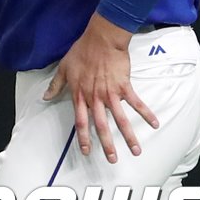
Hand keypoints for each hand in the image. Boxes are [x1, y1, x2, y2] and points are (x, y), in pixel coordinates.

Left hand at [43, 14, 158, 162]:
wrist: (101, 39)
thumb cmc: (82, 52)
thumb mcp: (64, 68)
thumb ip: (56, 85)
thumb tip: (45, 97)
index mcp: (80, 95)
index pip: (81, 121)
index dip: (83, 138)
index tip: (86, 152)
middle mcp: (95, 98)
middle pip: (102, 125)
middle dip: (107, 144)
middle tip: (113, 159)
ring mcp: (111, 93)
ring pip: (120, 119)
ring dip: (129, 136)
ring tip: (135, 151)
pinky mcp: (124, 86)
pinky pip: (136, 103)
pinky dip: (146, 113)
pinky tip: (155, 124)